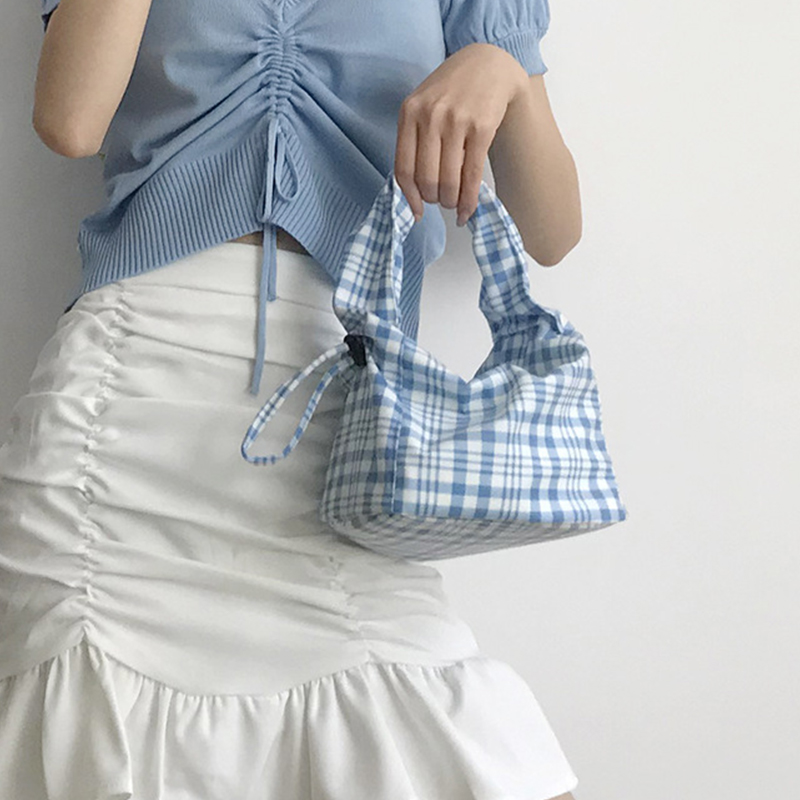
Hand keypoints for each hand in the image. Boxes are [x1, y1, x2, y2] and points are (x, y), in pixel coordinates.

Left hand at [394, 43, 527, 226]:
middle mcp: (430, 116)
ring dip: (451, 202)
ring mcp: (456, 121)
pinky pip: (471, 175)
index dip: (409, 198)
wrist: (489, 63)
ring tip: (455, 204)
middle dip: (434, 200)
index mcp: (410, 112)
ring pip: (448, 181)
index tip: (417, 212)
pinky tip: (467, 210)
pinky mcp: (482, 128)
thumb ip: (415, 141)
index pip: (403, 168)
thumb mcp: (424, 106)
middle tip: (441, 202)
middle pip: (426, 179)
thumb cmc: (453, 91)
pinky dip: (469, 200)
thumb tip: (415, 192)